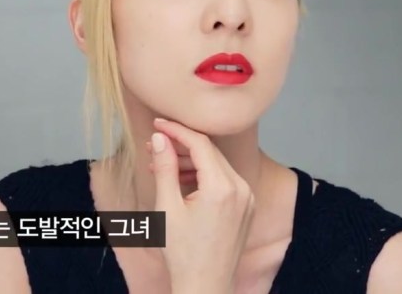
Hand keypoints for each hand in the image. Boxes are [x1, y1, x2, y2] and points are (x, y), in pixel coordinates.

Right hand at [146, 118, 255, 292]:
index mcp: (223, 188)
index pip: (200, 144)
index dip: (177, 130)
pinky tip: (182, 180)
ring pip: (217, 166)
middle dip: (181, 145)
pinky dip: (204, 176)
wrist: (205, 287)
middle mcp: (241, 189)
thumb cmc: (184, 254)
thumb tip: (160, 138)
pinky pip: (225, 181)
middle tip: (154, 144)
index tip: (157, 124)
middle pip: (210, 152)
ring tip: (162, 164)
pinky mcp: (246, 208)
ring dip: (191, 161)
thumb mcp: (167, 208)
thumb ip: (165, 168)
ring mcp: (247, 199)